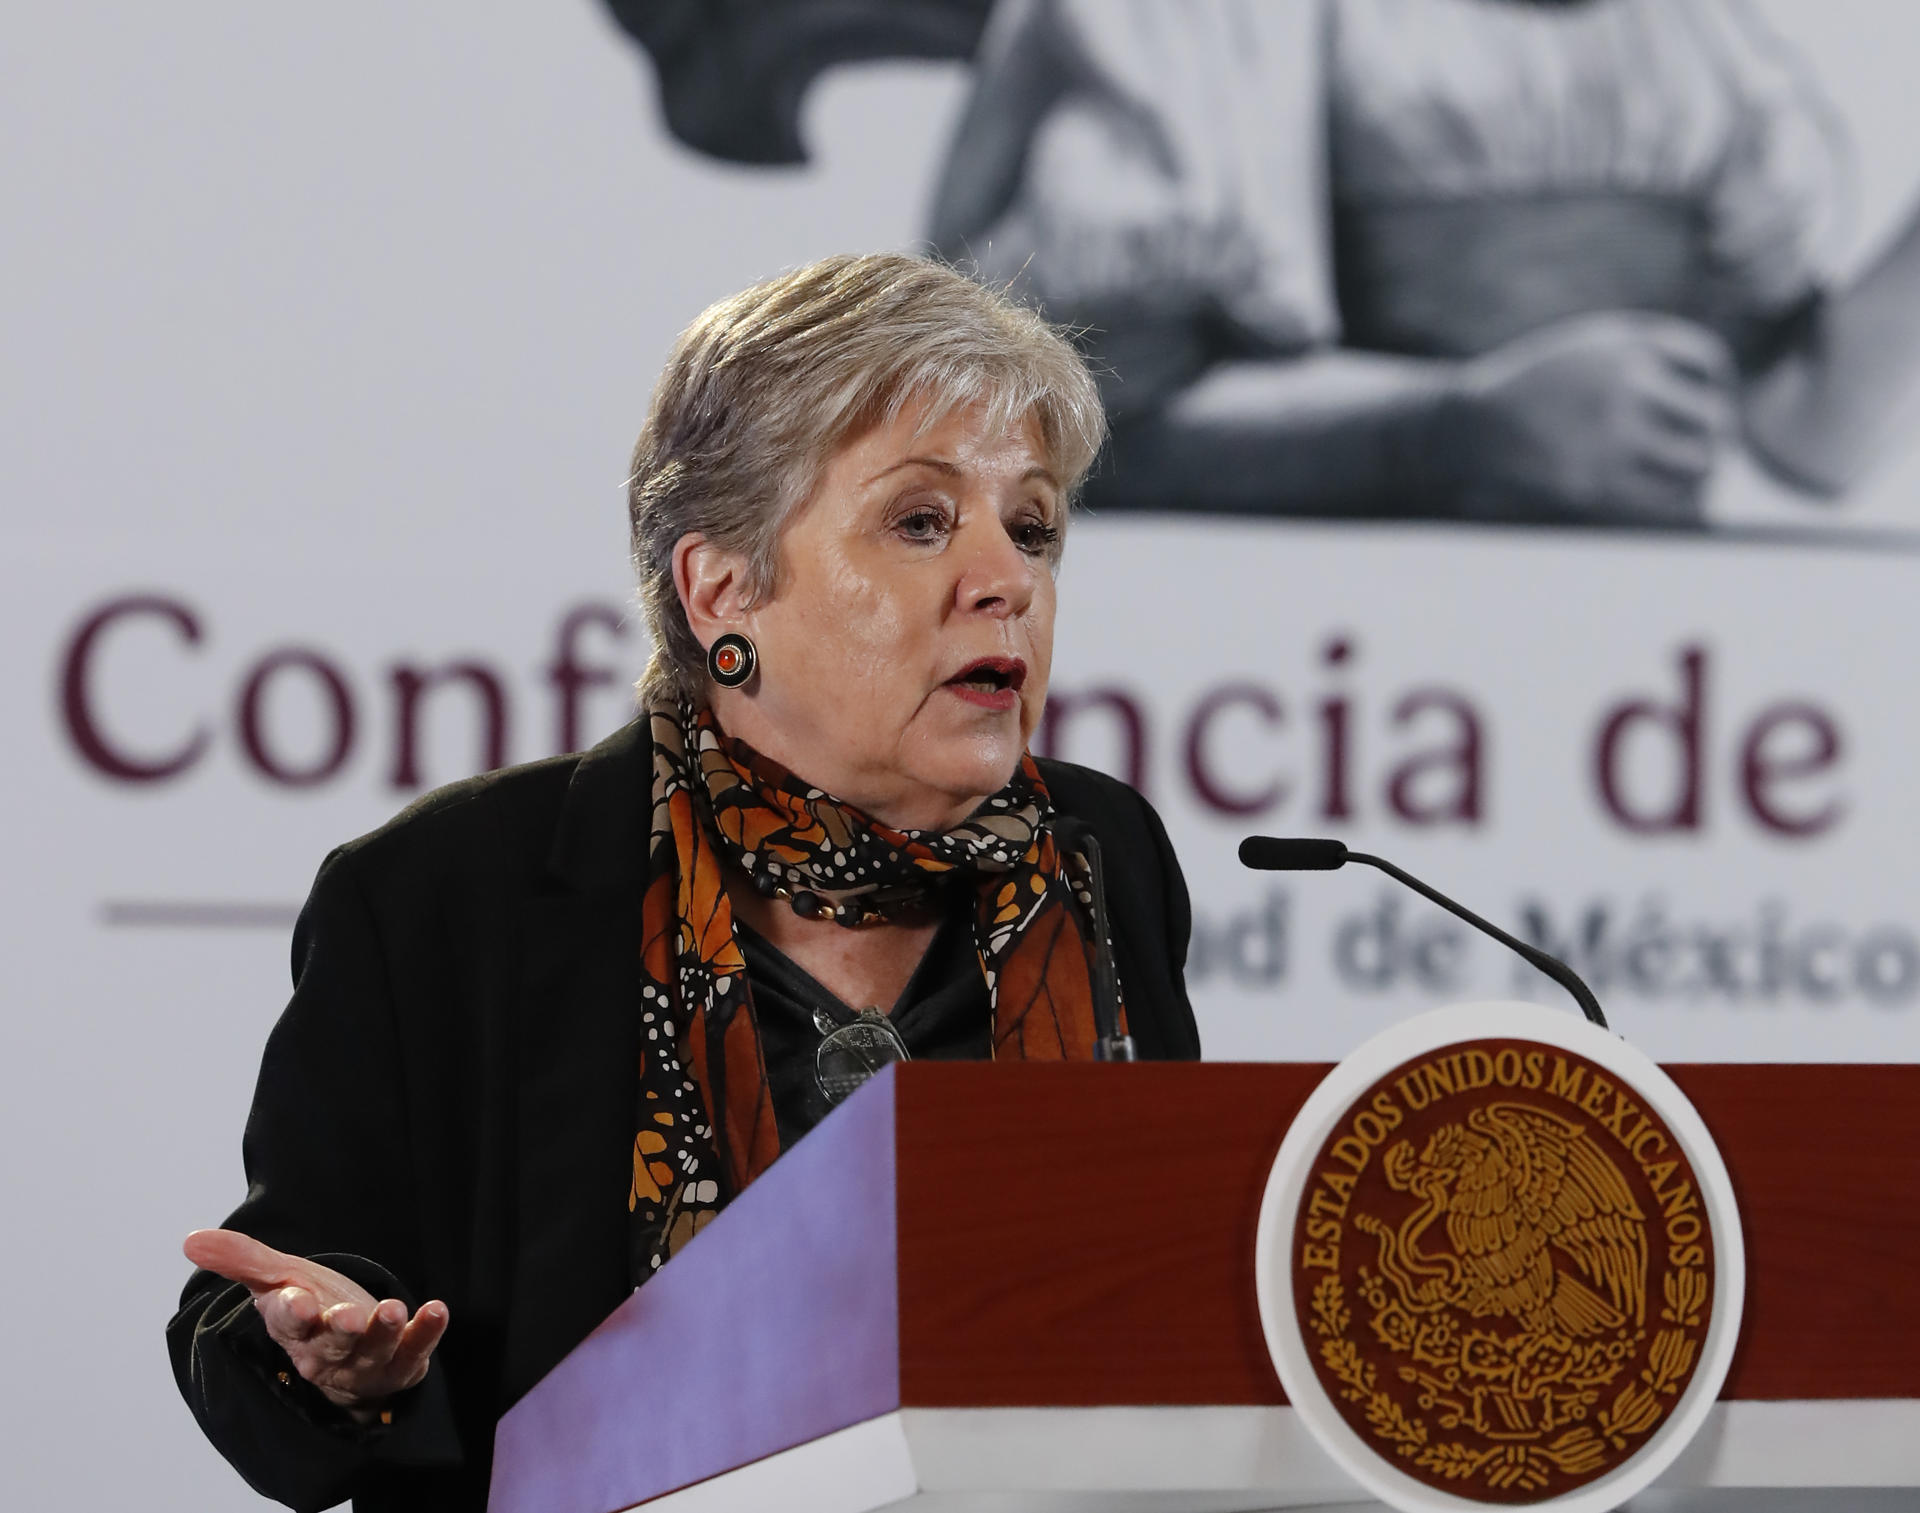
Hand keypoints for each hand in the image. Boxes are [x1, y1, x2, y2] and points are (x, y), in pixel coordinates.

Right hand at [183, 1228, 447, 1415]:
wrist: (352, 1348)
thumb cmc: (312, 1306)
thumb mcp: (278, 1278)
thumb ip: (241, 1259)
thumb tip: (190, 1240)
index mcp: (294, 1328)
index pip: (286, 1323)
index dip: (289, 1313)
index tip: (295, 1300)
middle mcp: (327, 1351)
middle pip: (330, 1345)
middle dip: (338, 1331)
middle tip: (347, 1315)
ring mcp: (365, 1362)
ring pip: (371, 1352)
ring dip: (383, 1332)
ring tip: (394, 1309)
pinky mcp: (402, 1363)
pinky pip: (415, 1352)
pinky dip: (426, 1333)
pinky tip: (437, 1310)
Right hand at [1441, 312, 1736, 522]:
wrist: (1473, 427)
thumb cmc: (1541, 388)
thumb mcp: (1594, 348)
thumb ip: (1651, 357)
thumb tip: (1720, 404)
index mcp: (1623, 344)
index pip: (1708, 363)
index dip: (1717, 387)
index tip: (1705, 404)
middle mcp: (1620, 385)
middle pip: (1711, 417)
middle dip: (1714, 436)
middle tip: (1707, 450)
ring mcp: (1607, 436)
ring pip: (1697, 463)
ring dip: (1703, 474)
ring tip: (1694, 480)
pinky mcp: (1593, 483)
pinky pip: (1667, 502)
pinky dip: (1684, 505)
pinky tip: (1677, 502)